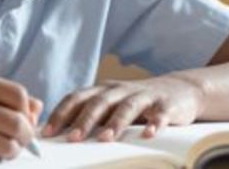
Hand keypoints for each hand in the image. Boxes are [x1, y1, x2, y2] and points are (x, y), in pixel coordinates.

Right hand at [0, 72, 42, 163]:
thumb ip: (6, 97)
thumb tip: (37, 109)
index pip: (18, 95)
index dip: (27, 110)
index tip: (25, 118)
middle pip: (16, 123)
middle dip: (27, 135)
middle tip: (24, 138)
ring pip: (7, 146)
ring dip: (13, 150)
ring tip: (6, 146)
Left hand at [43, 75, 203, 141]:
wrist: (180, 90)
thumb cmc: (137, 103)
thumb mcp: (112, 105)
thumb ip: (90, 116)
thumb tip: (59, 135)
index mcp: (103, 90)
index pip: (77, 98)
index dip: (61, 114)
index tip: (48, 132)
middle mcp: (120, 90)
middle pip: (99, 102)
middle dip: (84, 120)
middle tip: (73, 138)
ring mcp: (144, 95)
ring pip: (127, 107)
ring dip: (115, 123)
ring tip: (106, 139)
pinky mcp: (166, 104)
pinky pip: (160, 113)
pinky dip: (155, 123)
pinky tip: (149, 134)